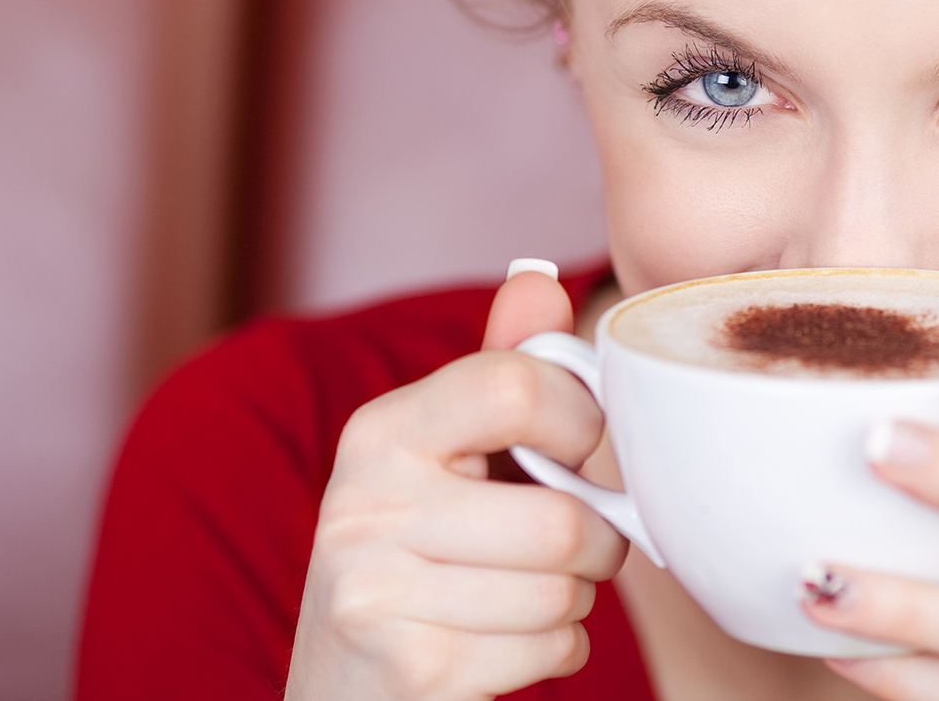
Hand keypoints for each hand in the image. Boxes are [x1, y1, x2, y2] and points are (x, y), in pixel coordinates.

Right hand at [286, 269, 627, 700]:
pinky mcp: (411, 667)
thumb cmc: (414, 564)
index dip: (581, 425)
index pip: (516, 388)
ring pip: (564, 591)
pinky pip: (552, 650)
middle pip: (561, 519)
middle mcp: (363, 504)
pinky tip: (503, 644)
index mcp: (379, 433)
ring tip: (523, 597)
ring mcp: (377, 590)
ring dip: (572, 604)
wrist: (343, 692)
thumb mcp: (439, 462)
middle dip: (594, 546)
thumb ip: (496, 373)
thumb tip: (537, 278)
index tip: (575, 453)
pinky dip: (554, 653)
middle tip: (569, 550)